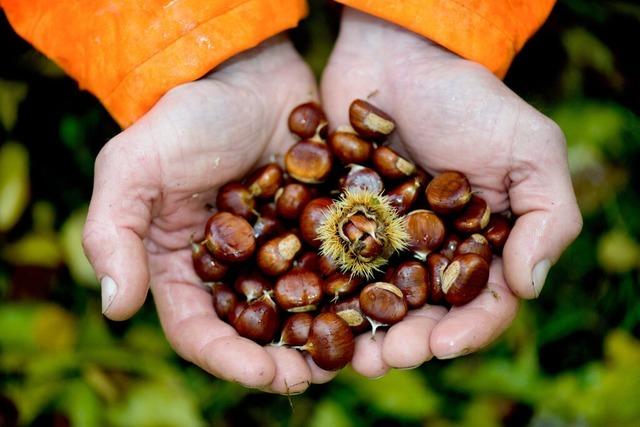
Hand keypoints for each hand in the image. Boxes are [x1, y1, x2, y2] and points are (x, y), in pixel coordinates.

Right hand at [82, 36, 336, 393]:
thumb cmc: (186, 117)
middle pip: (254, 333)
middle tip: (316, 377)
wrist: (247, 73)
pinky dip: (351, 292)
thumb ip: (113, 231)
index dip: (230, 360)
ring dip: (322, 338)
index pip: (200, 331)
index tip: (268, 375)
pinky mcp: (315, 230)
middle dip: (283, 361)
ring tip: (352, 356)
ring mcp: (276, 251)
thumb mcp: (133, 167)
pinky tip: (375, 306)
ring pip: (298, 310)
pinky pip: (333, 270)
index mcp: (183, 267)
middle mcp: (231, 269)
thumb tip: (114, 307)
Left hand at [320, 9, 582, 375]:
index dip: (466, 331)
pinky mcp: (342, 224)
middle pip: (423, 314)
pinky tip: (310, 312)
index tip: (440, 344)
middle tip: (383, 359)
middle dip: (406, 342)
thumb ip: (546, 218)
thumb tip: (529, 287)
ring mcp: (384, 241)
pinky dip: (325, 292)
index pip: (483, 303)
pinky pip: (332, 267)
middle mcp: (433, 252)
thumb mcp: (530, 150)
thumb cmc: (468, 100)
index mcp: (482, 244)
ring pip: (375, 301)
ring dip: (362, 333)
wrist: (397, 57)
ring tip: (346, 353)